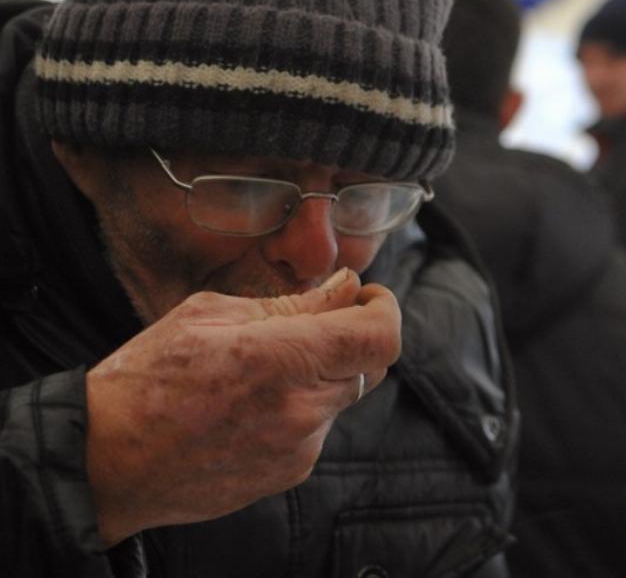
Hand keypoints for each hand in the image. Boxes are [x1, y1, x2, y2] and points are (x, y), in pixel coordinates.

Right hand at [85, 268, 401, 545]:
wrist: (107, 463)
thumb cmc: (145, 380)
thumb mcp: (209, 315)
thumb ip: (291, 303)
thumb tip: (345, 287)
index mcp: (283, 358)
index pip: (381, 336)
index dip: (384, 310)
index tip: (367, 297)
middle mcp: (303, 408)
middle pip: (370, 364)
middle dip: (350, 337)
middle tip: (309, 325)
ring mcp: (300, 446)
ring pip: (342, 396)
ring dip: (321, 375)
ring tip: (257, 373)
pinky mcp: (291, 472)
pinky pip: (317, 428)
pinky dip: (300, 409)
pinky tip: (248, 407)